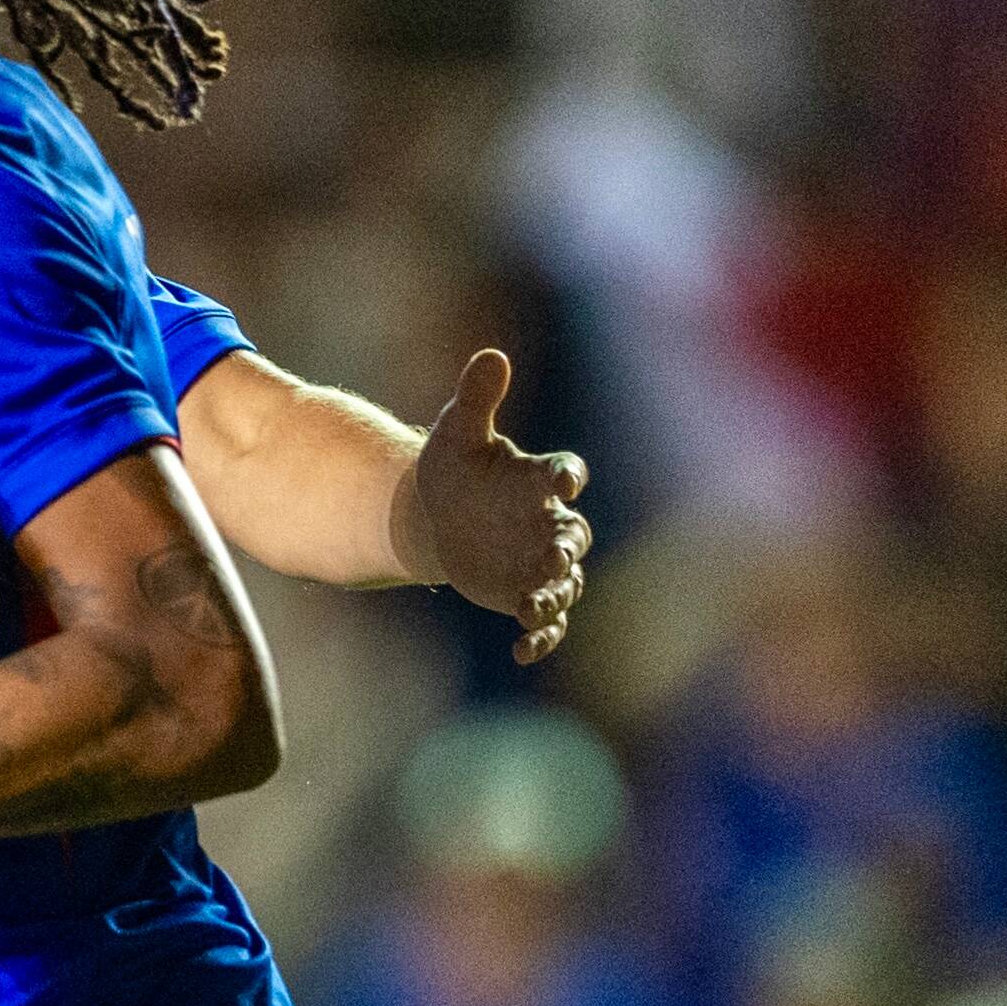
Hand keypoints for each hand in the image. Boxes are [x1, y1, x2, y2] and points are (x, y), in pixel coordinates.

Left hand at [392, 350, 591, 663]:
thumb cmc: (452, 468)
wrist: (433, 515)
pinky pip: (547, 620)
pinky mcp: (525, 593)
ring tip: (531, 606)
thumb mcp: (458, 431)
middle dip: (567, 546)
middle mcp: (548, 521)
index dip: (566, 476)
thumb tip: (492, 356)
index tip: (562, 482)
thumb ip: (477, 397)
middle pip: (573, 536)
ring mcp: (540, 561)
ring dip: (554, 594)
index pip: (564, 473)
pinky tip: (522, 650)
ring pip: (564, 582)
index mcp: (537, 478)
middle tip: (554, 554)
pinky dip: (541, 636)